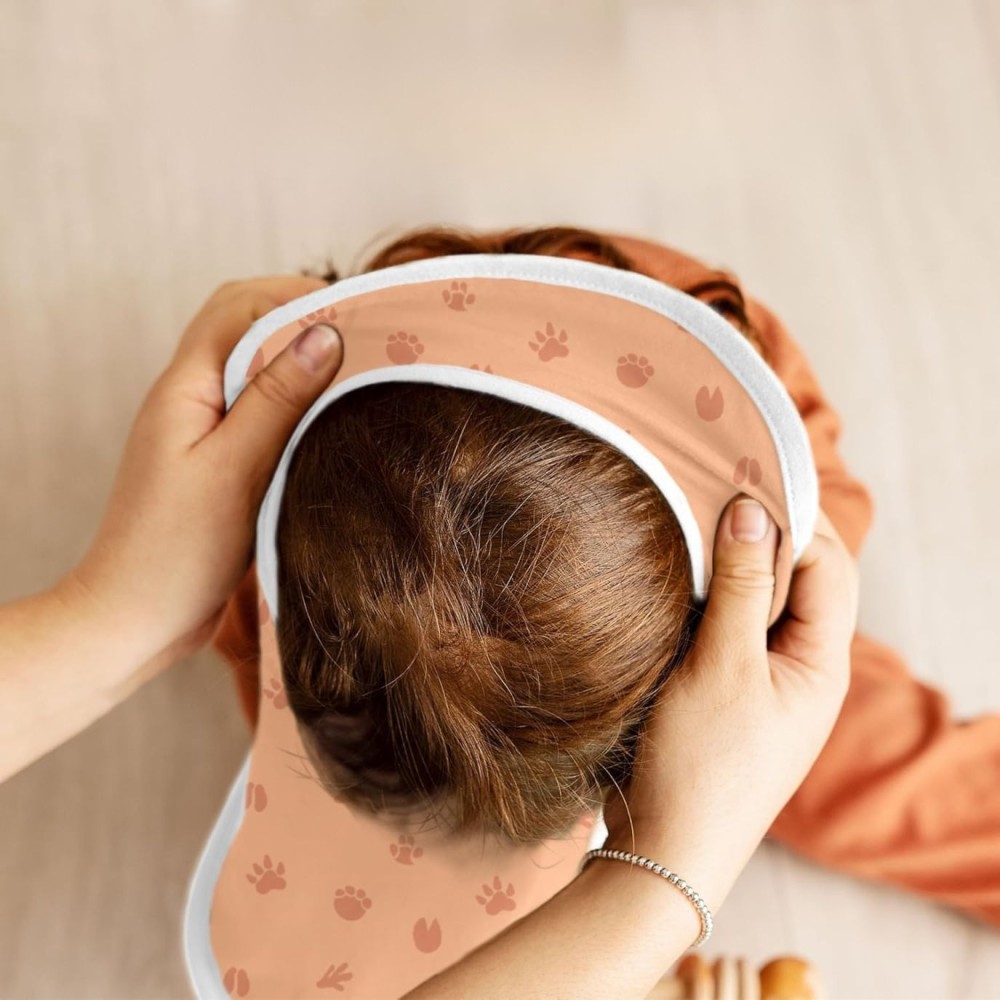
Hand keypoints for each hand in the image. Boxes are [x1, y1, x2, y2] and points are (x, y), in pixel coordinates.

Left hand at [63, 277, 342, 669]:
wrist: (136, 619)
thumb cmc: (176, 551)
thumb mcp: (236, 469)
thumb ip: (277, 399)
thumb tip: (325, 335)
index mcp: (185, 387)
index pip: (239, 306)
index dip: (297, 297)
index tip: (358, 313)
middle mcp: (190, 397)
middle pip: (247, 328)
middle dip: (303, 320)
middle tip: (367, 338)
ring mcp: (203, 429)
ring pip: (257, 370)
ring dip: (303, 364)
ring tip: (359, 374)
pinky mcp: (219, 462)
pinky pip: (261, 412)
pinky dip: (297, 405)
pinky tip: (330, 423)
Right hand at [601, 495, 858, 906]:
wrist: (667, 849)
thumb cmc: (703, 765)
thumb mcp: (723, 666)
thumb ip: (742, 586)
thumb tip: (753, 507)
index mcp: (823, 663)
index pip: (828, 566)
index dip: (791, 520)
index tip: (739, 484)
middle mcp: (804, 667)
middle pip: (803, 577)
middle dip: (767, 535)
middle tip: (714, 497)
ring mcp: (766, 679)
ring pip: (766, 599)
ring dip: (737, 564)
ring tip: (696, 530)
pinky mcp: (729, 689)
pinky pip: (735, 625)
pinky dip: (715, 596)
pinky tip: (683, 582)